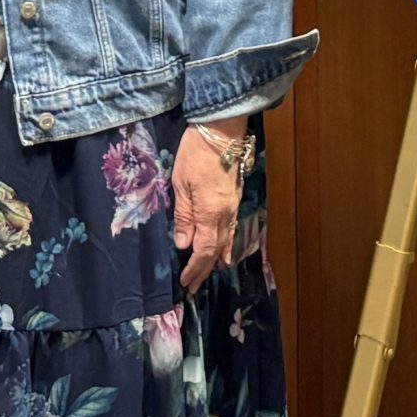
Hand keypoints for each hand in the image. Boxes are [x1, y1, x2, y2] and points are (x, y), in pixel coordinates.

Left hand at [170, 121, 245, 293]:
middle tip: (194, 286)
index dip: (195, 268)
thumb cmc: (195, 154)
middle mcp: (225, 214)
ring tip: (210, 274)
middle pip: (216, 250)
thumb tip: (183, 245)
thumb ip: (184, 216)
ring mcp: (233, 206)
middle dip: (204, 269)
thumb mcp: (181, 184)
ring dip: (217, 259)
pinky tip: (225, 250)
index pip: (203, 250)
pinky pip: (231, 229)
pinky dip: (227, 244)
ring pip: (226, 240)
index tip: (185, 282)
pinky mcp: (235, 198)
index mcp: (210, 213)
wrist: (221, 130)